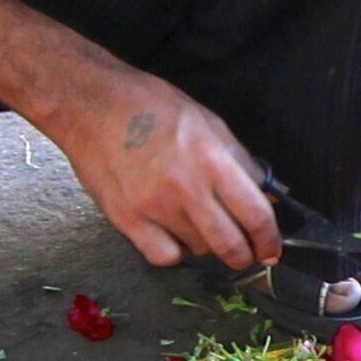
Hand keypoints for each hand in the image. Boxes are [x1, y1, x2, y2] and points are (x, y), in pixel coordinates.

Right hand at [51, 67, 280, 272]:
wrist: (89, 104)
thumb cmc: (149, 106)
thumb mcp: (208, 123)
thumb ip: (241, 162)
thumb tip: (272, 195)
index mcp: (211, 159)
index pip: (255, 214)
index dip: (269, 239)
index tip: (271, 249)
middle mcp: (185, 187)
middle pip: (229, 243)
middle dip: (244, 255)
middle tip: (245, 253)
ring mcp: (153, 206)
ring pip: (198, 250)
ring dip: (206, 245)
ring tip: (197, 223)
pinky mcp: (125, 219)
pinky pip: (163, 256)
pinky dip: (173, 251)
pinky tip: (171, 233)